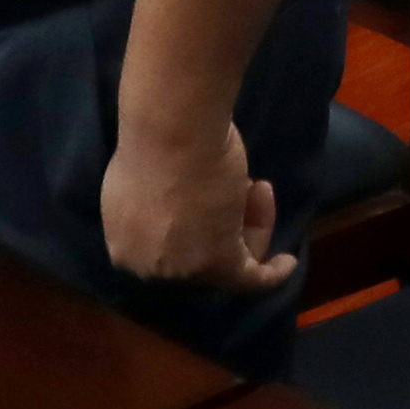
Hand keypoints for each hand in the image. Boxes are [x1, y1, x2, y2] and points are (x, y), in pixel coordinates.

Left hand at [99, 112, 298, 299]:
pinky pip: (250, 279)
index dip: (200, 227)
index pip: (170, 250)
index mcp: (123, 245)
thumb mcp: (140, 180)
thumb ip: (152, 208)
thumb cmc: (157, 140)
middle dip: (229, 223)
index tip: (222, 207)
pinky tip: (287, 262)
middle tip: (250, 186)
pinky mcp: (218, 263)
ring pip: (228, 262)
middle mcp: (149, 266)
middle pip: (199, 257)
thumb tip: (174, 215)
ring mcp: (181, 269)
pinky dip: (270, 274)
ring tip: (260, 186)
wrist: (172, 130)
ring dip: (252, 224)